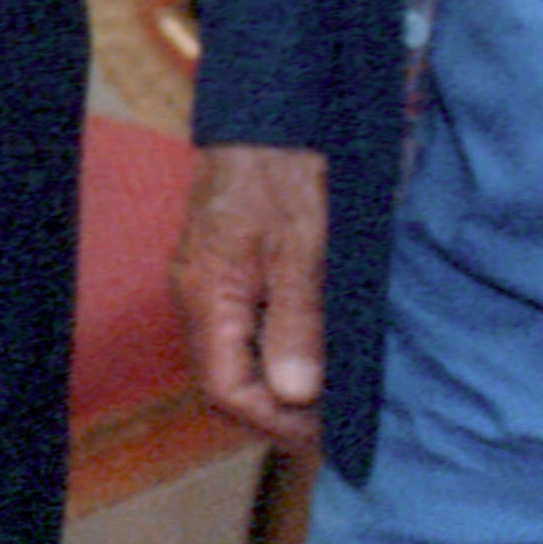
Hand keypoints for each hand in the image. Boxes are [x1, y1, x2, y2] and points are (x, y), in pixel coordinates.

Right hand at [172, 142, 329, 451]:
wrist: (267, 113)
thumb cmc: (283, 172)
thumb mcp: (302, 246)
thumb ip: (296, 320)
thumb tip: (294, 393)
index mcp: (208, 295)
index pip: (227, 390)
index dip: (279, 422)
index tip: (332, 430)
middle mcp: (199, 296)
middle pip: (229, 383)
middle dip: (283, 411)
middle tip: (343, 417)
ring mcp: (209, 284)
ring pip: (239, 359)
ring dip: (285, 383)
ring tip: (339, 388)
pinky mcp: (227, 272)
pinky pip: (246, 333)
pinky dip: (283, 352)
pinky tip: (320, 349)